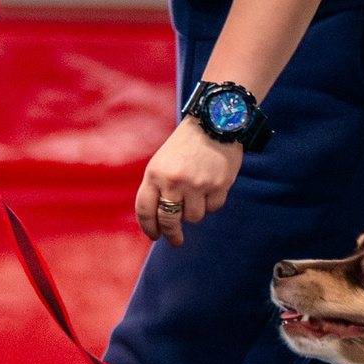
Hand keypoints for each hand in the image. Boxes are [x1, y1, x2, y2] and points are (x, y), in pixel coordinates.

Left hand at [138, 118, 241, 245]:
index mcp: (155, 173)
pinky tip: (212, 184)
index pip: (145, 210)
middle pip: (168, 221)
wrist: (215, 122)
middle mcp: (173, 180)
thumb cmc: (186, 145)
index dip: (149, 228)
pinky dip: (212, 202)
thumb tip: (159, 221)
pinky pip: (213, 208)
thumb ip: (157, 187)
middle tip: (176, 241)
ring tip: (198, 192)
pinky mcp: (218, 185)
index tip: (155, 236)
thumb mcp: (163, 161)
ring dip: (195, 211)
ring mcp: (197, 184)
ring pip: (193, 217)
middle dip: (172, 235)